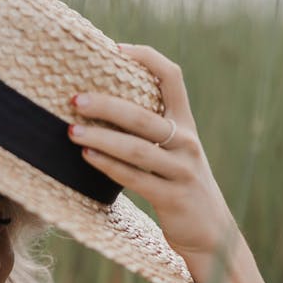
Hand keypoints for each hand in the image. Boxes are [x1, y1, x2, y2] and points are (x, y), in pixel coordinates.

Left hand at [69, 44, 235, 269]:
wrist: (211, 233)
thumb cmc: (180, 187)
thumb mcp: (174, 153)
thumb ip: (151, 132)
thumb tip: (103, 107)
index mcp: (186, 124)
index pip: (172, 78)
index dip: (146, 58)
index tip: (115, 49)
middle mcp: (186, 143)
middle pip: (143, 116)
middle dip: (107, 105)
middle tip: (75, 98)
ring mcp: (181, 170)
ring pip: (136, 149)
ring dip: (101, 138)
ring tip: (71, 130)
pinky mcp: (172, 197)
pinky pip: (135, 178)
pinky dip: (109, 166)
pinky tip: (88, 156)